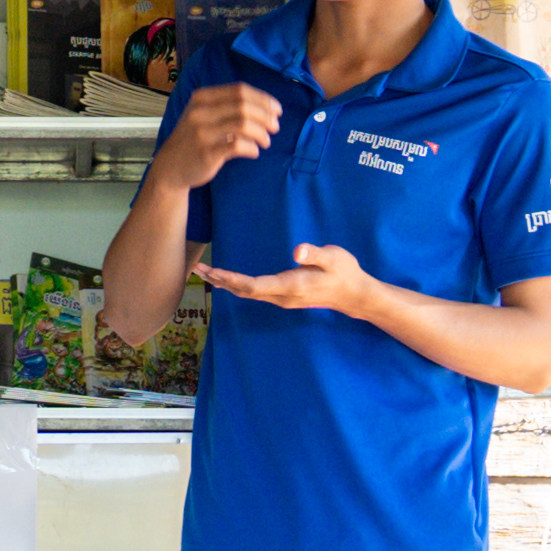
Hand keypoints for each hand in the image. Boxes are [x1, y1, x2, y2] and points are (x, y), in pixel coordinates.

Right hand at [154, 82, 280, 190]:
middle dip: (265, 115)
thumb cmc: (193, 140)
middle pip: (243, 106)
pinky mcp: (207, 153)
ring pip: (243, 124)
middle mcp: (200, 112)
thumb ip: (226, 107)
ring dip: (261, 132)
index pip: (239, 90)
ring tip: (266, 141)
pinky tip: (254, 152)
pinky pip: (237, 145)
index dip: (262, 99)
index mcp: (201, 98)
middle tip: (275, 126)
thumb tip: (266, 107)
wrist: (170, 168)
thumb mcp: (202, 115)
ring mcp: (202, 133)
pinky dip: (252, 148)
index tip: (276, 110)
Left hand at [198, 242, 383, 321]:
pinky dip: (236, 285)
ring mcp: (281, 298)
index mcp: (291, 286)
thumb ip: (315, 253)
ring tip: (204, 272)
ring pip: (247, 293)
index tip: (215, 271)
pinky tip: (225, 279)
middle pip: (244, 291)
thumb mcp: (333, 257)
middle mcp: (282, 296)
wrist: (353, 294)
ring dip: (224, 283)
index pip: (255, 286)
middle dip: (220, 280)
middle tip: (197, 269)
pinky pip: (253, 292)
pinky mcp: (282, 296)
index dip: (233, 279)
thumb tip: (297, 251)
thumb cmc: (344, 272)